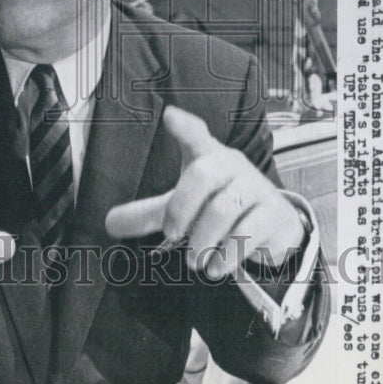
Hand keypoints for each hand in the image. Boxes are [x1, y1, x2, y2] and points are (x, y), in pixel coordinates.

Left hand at [105, 106, 304, 279]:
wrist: (272, 225)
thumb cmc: (219, 204)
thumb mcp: (183, 205)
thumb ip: (149, 214)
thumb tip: (109, 223)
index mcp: (208, 157)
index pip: (195, 134)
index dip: (184, 125)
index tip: (170, 116)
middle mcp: (232, 166)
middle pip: (202, 175)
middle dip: (181, 209)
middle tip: (171, 235)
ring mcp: (255, 187)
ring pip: (223, 209)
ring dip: (202, 241)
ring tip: (194, 260)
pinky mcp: (273, 213)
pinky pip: (248, 233)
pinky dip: (225, 256)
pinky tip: (215, 268)